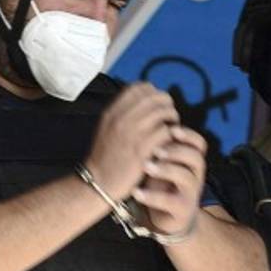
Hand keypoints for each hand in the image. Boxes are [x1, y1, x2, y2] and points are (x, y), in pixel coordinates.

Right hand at [84, 82, 178, 200]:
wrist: (99, 182)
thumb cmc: (105, 156)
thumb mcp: (106, 127)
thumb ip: (121, 113)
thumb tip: (143, 100)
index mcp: (112, 111)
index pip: (138, 87)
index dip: (152, 92)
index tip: (156, 103)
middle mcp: (121, 119)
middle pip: (154, 97)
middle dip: (166, 104)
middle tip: (168, 114)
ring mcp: (132, 134)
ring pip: (162, 112)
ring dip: (172, 118)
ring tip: (172, 127)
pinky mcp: (143, 150)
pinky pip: (166, 132)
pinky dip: (171, 134)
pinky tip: (170, 141)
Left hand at [132, 125, 206, 234]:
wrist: (168, 215)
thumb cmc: (163, 180)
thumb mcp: (162, 159)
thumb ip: (160, 141)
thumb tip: (147, 112)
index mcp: (190, 158)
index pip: (198, 142)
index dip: (187, 134)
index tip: (172, 128)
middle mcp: (195, 174)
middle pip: (195, 157)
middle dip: (176, 150)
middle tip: (156, 149)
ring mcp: (190, 192)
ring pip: (186, 177)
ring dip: (166, 170)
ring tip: (146, 166)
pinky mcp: (182, 209)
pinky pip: (171, 201)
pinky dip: (152, 196)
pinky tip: (136, 192)